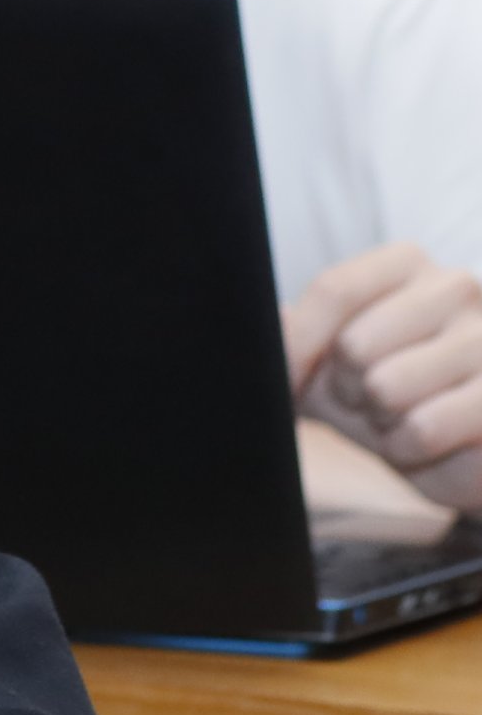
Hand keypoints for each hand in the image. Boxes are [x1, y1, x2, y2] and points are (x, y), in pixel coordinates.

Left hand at [288, 244, 481, 516]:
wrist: (457, 449)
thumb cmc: (388, 393)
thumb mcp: (329, 360)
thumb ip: (293, 335)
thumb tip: (258, 323)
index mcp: (408, 265)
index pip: (335, 290)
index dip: (297, 345)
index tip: (287, 378)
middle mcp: (458, 288)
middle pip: (356, 343)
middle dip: (345, 388)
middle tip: (367, 399)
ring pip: (388, 387)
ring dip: (378, 420)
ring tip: (398, 417)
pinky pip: (424, 427)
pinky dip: (407, 448)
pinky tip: (423, 442)